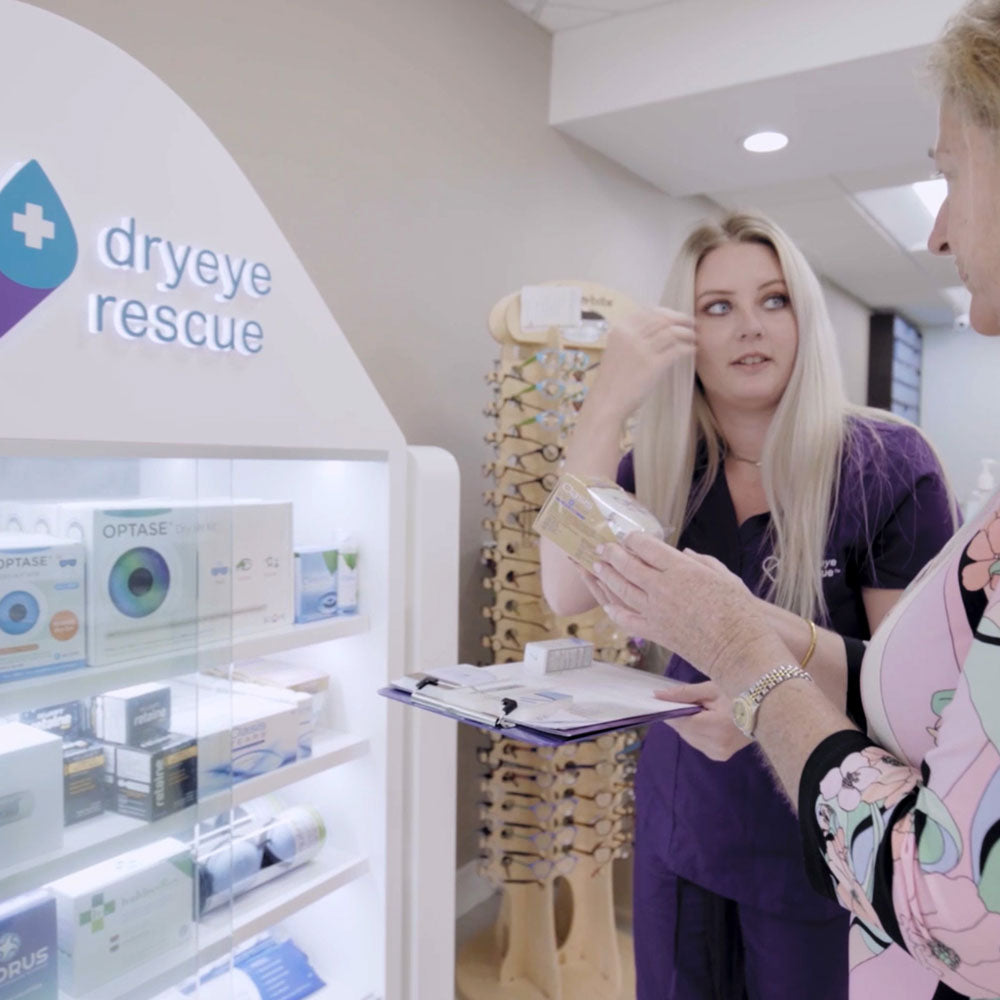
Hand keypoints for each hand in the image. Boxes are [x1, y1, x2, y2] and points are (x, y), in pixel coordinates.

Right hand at [588, 306, 695, 420]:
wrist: (607, 402)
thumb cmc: (611, 379)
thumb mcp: (615, 350)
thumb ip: (630, 337)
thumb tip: (656, 328)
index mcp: (620, 329)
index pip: (649, 312)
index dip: (666, 312)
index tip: (676, 317)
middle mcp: (630, 335)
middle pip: (663, 320)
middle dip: (681, 320)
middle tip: (691, 324)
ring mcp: (642, 350)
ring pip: (672, 333)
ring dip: (687, 333)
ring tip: (693, 337)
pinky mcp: (653, 365)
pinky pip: (677, 350)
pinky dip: (688, 348)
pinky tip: (692, 350)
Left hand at [593, 532, 779, 691]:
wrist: (740, 650)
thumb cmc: (740, 612)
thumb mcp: (725, 577)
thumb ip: (701, 562)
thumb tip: (683, 553)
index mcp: (682, 570)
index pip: (646, 547)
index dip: (633, 539)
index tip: (628, 536)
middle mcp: (663, 588)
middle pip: (627, 565)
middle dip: (611, 554)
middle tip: (601, 547)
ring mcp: (656, 611)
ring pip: (621, 590)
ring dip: (606, 577)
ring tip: (597, 567)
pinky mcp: (656, 633)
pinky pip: (627, 620)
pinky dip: (614, 611)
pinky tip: (607, 605)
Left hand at [658, 681, 750, 761]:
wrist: (766, 712)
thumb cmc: (739, 694)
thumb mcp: (711, 689)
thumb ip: (683, 693)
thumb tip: (657, 695)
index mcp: (717, 727)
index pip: (681, 722)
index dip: (670, 711)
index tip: (663, 700)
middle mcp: (717, 745)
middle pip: (684, 731)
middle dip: (680, 716)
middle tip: (688, 702)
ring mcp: (718, 753)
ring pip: (688, 738)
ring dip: (688, 725)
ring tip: (700, 711)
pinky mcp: (719, 756)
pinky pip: (697, 743)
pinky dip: (696, 732)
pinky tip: (705, 722)